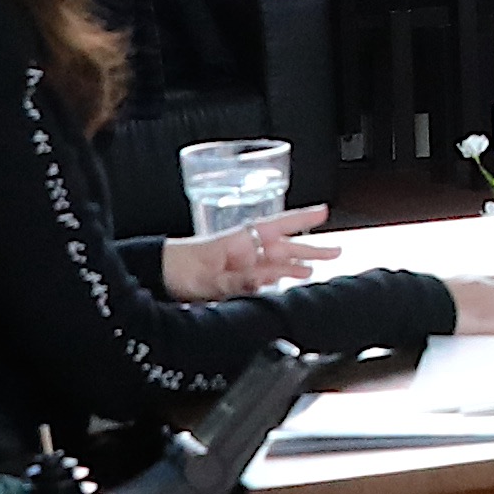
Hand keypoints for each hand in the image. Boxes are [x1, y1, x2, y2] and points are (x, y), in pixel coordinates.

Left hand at [159, 207, 333, 302]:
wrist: (158, 278)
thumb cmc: (178, 267)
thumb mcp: (208, 277)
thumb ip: (237, 280)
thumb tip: (263, 280)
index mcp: (239, 241)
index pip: (277, 225)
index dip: (301, 218)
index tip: (323, 211)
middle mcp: (244, 251)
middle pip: (283, 248)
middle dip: (310, 248)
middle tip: (335, 250)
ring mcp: (241, 266)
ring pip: (275, 264)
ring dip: (296, 266)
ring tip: (315, 268)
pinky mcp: (235, 281)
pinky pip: (262, 280)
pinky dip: (277, 280)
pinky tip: (288, 282)